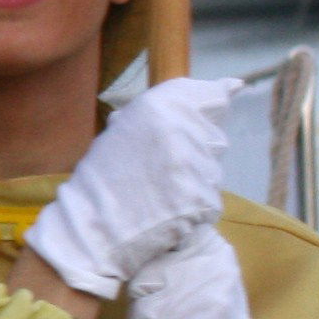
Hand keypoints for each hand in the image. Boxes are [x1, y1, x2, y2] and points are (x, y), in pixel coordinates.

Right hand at [26, 76, 240, 301]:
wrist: (90, 229)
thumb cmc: (100, 182)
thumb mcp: (120, 135)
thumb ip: (159, 117)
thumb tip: (214, 90)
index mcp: (157, 109)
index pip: (209, 95)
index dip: (216, 97)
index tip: (228, 91)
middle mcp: (181, 132)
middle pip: (213, 137)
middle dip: (197, 151)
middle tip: (162, 171)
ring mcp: (195, 167)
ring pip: (212, 171)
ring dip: (195, 182)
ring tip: (159, 194)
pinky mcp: (203, 199)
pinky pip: (210, 201)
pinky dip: (194, 208)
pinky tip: (166, 211)